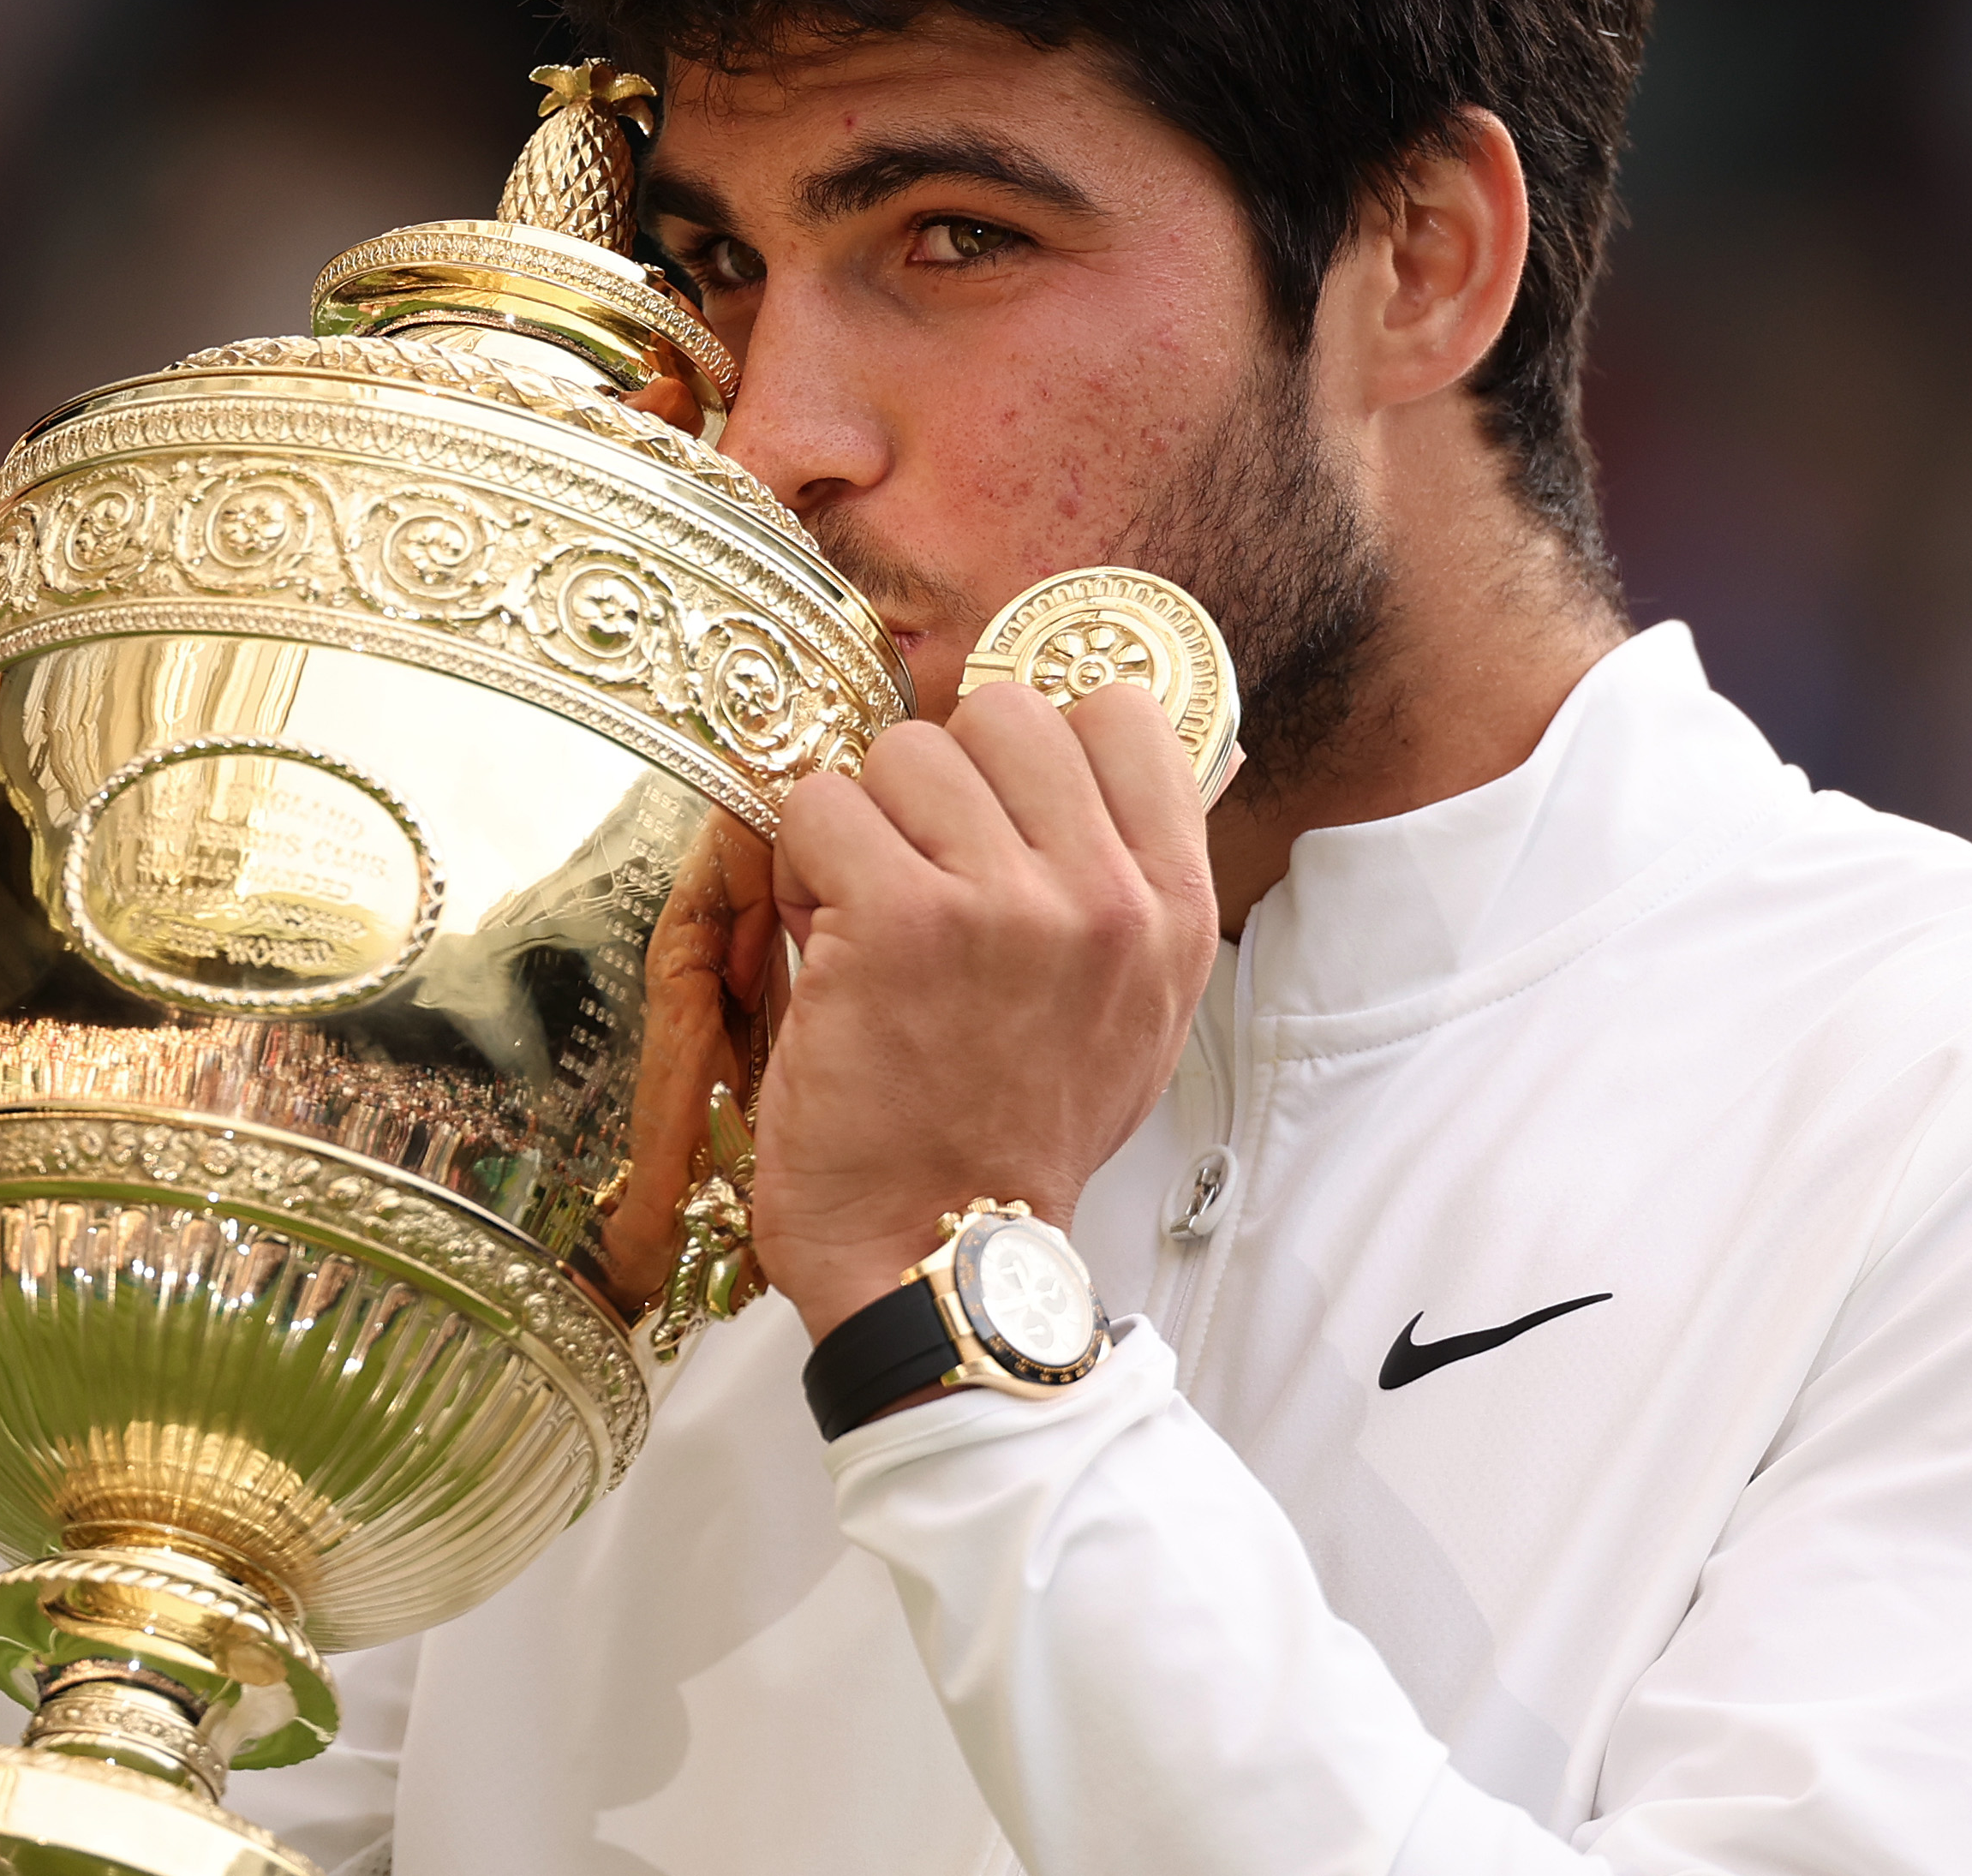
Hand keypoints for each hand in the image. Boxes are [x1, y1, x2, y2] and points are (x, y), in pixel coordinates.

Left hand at [748, 681, 1221, 1342]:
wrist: (940, 1259)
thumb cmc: (1012, 1138)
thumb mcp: (1130, 1015)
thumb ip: (1122, 887)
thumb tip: (1085, 766)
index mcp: (1172, 910)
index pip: (1119, 713)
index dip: (1036, 744)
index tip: (995, 805)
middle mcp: (1106, 897)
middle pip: (1001, 710)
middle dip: (939, 779)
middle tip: (917, 871)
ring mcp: (1006, 901)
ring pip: (902, 750)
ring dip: (863, 826)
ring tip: (867, 919)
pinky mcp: (899, 918)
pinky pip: (821, 804)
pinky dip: (799, 867)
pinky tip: (824, 942)